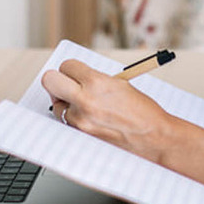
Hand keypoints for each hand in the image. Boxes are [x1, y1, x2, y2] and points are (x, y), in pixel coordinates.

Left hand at [40, 59, 174, 162]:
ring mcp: (80, 120)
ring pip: (56, 104)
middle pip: (49, 81)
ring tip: (85, 106)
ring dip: (66, 102)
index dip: (71, 68)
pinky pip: (66, 122)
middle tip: (65, 84)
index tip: (75, 72)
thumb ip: (95, 80)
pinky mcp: (81, 135)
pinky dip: (73, 118)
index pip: (67, 66)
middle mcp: (85, 100)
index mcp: (97, 82)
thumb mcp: (120, 85)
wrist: (154, 138)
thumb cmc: (143, 113)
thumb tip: (76, 79)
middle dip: (57, 80)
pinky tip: (89, 118)